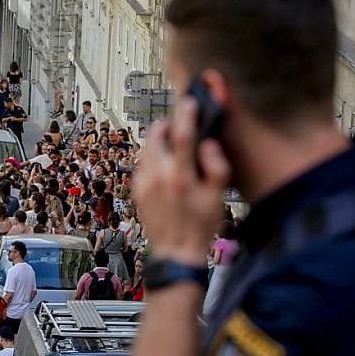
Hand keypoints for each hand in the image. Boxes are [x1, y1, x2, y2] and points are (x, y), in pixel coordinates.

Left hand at [132, 98, 228, 265]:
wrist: (176, 252)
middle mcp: (157, 177)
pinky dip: (152, 157)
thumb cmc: (200, 225)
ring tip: (173, 143)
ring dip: (158, 140)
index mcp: (180, 177)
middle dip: (167, 125)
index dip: (186, 114)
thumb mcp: (218, 198)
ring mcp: (143, 183)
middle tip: (178, 123)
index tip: (189, 103)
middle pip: (156, 136)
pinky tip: (165, 164)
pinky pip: (142, 163)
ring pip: (146, 148)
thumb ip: (216, 168)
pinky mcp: (136, 190)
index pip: (182, 135)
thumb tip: (208, 145)